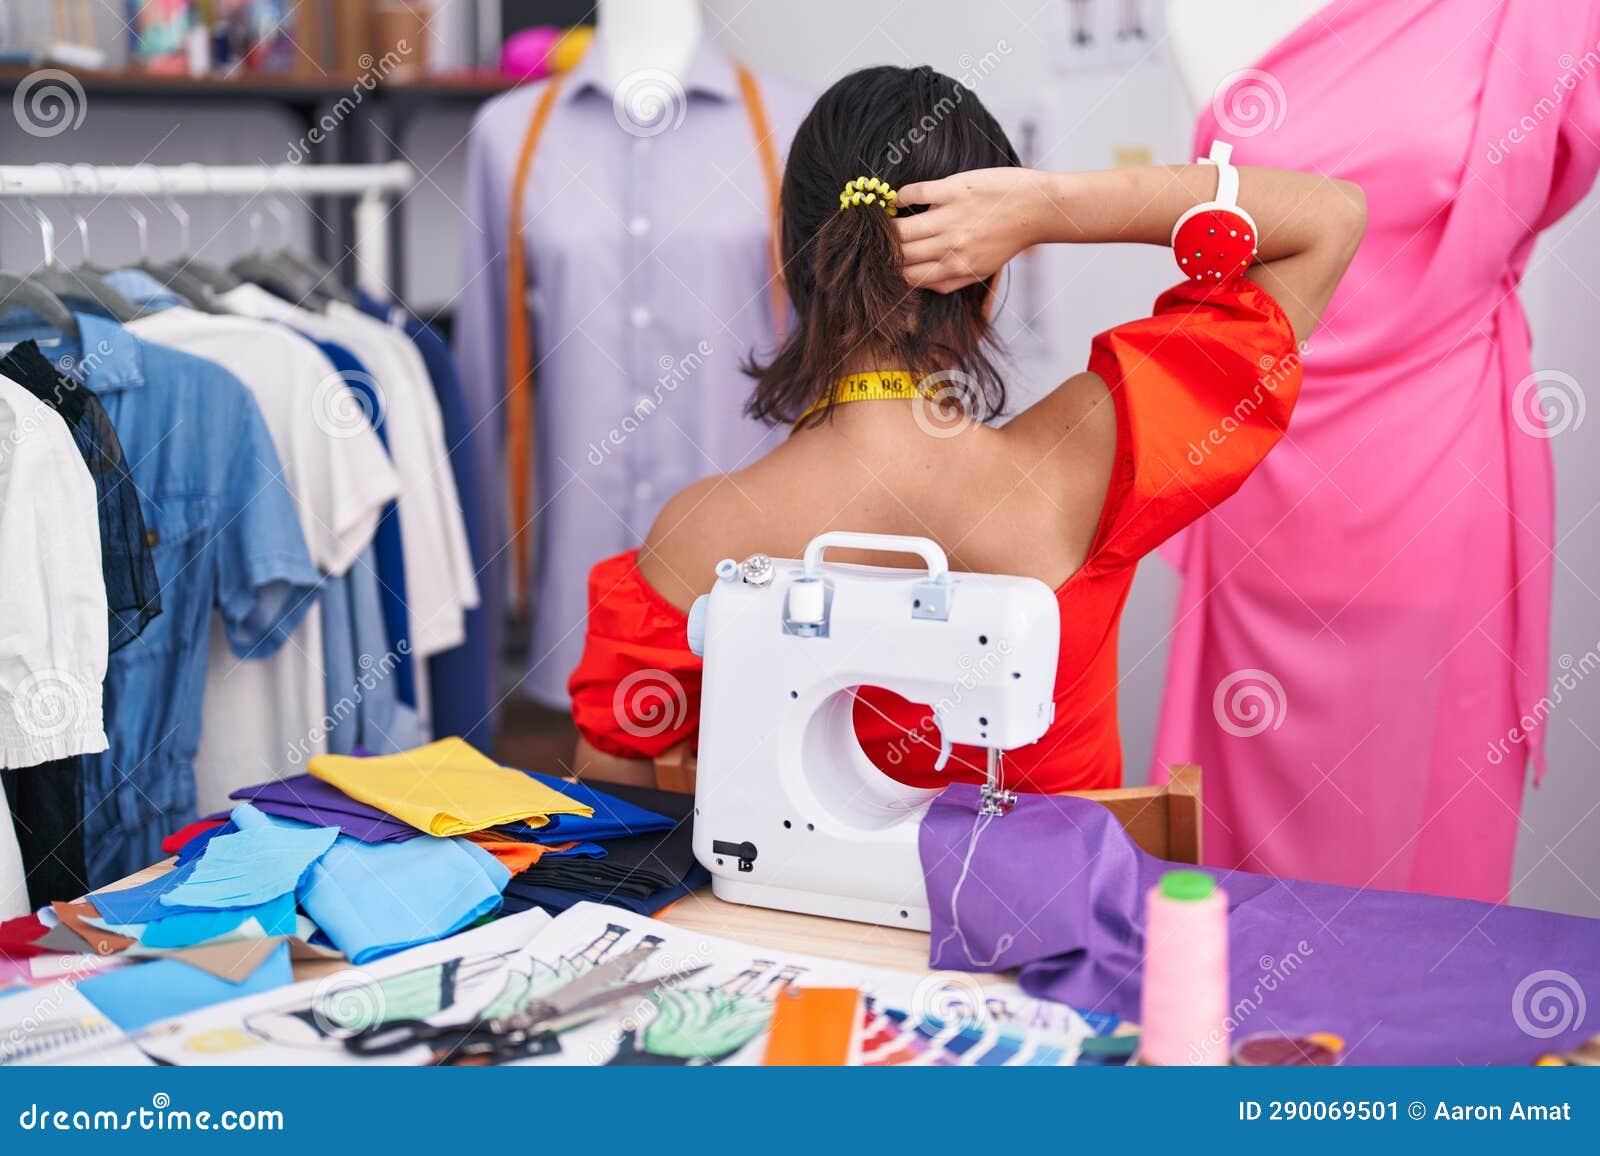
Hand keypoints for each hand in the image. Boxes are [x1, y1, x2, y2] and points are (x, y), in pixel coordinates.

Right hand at [895, 168, 1057, 292]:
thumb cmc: (1006, 239)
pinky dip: (899, 197)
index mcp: (955, 268)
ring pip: (901, 229)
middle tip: (877, 240)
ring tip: (882, 221)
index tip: (885, 261)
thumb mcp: (981, 270)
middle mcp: (951, 246)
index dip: (892, 270)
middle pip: (900, 254)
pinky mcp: (954, 190)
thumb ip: (950, 281)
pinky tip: (896, 199)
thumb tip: (920, 284)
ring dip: (887, 225)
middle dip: (885, 249)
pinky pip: (914, 193)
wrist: (1035, 208)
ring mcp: (951, 217)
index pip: (908, 276)